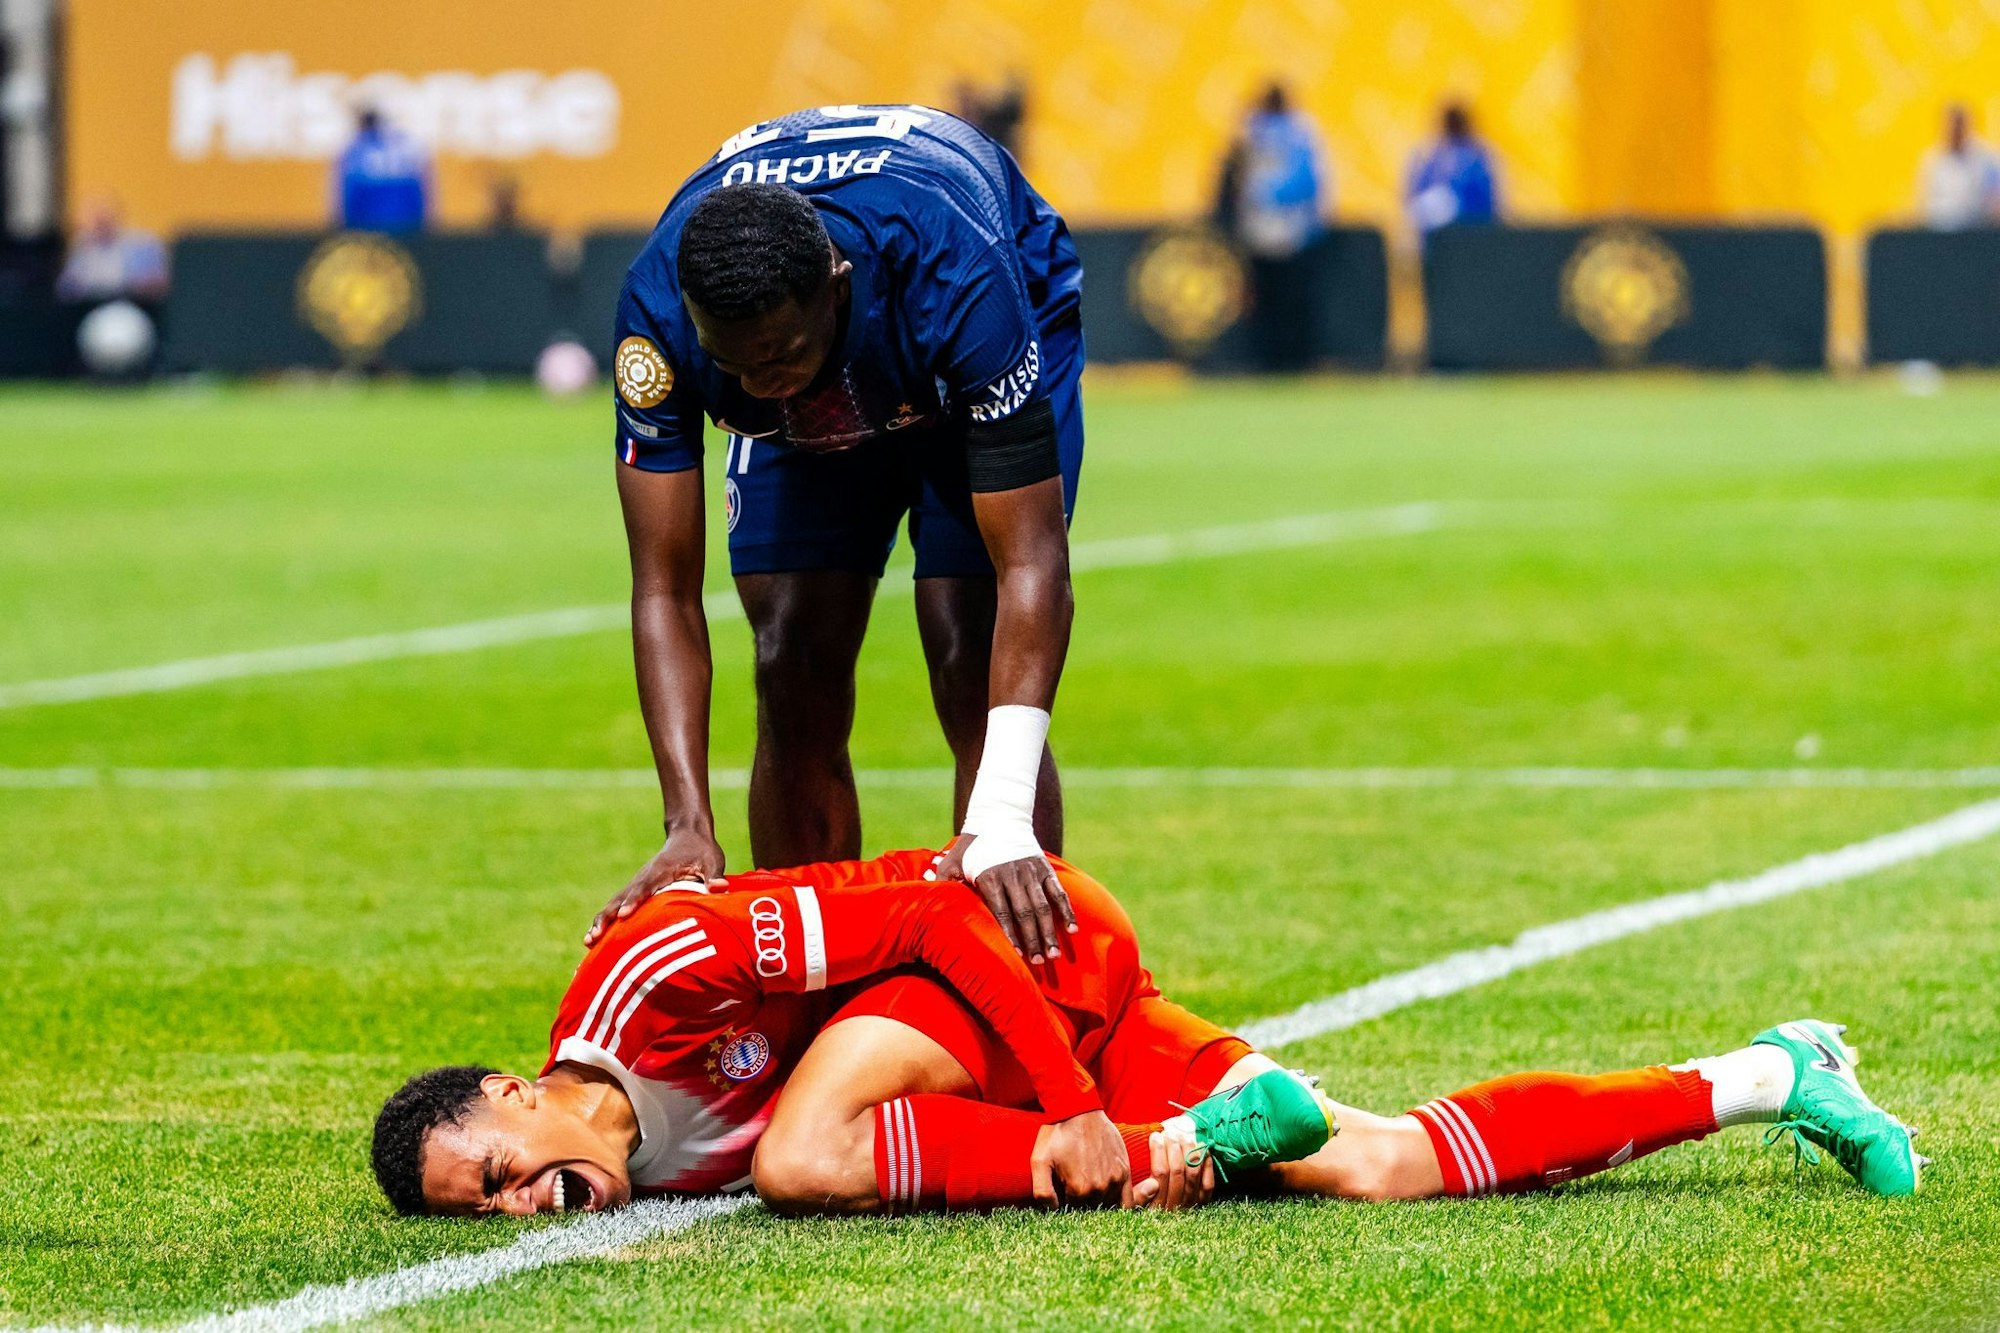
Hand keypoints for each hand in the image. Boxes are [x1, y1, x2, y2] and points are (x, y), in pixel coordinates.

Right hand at [584, 827, 725, 944]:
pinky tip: (595, 938)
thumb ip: (714, 875)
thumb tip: (720, 888)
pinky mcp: (636, 890)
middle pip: (620, 898)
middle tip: (594, 936)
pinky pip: (617, 905)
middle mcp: (643, 877)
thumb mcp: (712, 860)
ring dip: (601, 921)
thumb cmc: (701, 850)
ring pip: (614, 903)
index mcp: (660, 870)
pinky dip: (606, 919)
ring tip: (588, 942)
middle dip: (607, 917)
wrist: (688, 834)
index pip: (645, 887)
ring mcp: (636, 883)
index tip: (624, 915)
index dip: (634, 901)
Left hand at [928, 836, 1077, 963]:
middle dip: (1032, 940)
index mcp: (989, 876)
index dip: (1008, 935)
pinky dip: (1067, 911)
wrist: (999, 816)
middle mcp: (1013, 875)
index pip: (1000, 912)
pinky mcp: (1045, 869)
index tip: (1014, 956)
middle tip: (1037, 963)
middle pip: (1025, 914)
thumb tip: (930, 902)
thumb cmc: (971, 846)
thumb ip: (943, 882)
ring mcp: (1031, 872)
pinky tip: (1072, 930)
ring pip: (1043, 907)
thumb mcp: (952, 860)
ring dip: (1049, 932)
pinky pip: (1059, 893)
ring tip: (1052, 955)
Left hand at [1031, 1111, 1129, 1207]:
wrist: (1078, 1108)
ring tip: (1088, 1188)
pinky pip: (1127, 1200)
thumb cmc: (1056, 1133)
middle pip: (1090, 1209)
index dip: (1066, 1205)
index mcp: (1078, 1189)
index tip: (1062, 1194)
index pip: (1073, 1212)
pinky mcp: (1124, 1171)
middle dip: (1082, 1204)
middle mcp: (1099, 1188)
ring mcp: (1115, 1179)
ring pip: (1107, 1205)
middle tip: (1073, 1188)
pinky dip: (1119, 1205)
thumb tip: (1053, 1211)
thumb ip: (1042, 1192)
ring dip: (1099, 1203)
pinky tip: (1108, 1199)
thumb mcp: (1039, 1161)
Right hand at [1129, 1129, 1216, 1210]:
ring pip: (1193, 1174)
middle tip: (1169, 1133)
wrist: (1158, 1230)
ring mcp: (1190, 1206)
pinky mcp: (1201, 1204)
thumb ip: (1138, 1195)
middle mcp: (1175, 1207)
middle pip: (1178, 1171)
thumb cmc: (1140, 1206)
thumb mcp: (1131, 1203)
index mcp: (1155, 1206)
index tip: (1155, 1136)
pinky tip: (1202, 1149)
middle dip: (1174, 1147)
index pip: (1160, 1173)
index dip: (1158, 1151)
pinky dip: (1206, 1165)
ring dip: (1189, 1152)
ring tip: (1183, 1137)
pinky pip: (1208, 1184)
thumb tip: (1153, 1183)